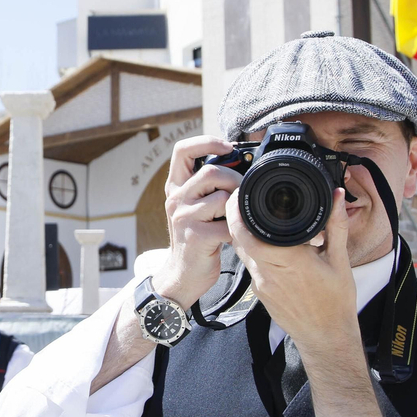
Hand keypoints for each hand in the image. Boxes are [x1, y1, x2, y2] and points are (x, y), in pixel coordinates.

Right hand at [152, 135, 240, 306]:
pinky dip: (235, 230)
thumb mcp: (195, 207)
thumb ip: (208, 187)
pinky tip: (231, 237)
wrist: (183, 274)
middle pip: (210, 173)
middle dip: (234, 180)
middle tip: (241, 193)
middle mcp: (175, 199)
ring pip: (221, 197)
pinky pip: (227, 224)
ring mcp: (184, 218)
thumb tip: (239, 164)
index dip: (206, 142)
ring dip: (235, 207)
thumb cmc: (196, 237)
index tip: (228, 148)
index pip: (182, 150)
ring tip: (234, 218)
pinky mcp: (196, 236)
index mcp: (176, 187)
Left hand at [227, 187, 360, 353]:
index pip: (248, 231)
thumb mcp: (340, 260)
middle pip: (238, 239)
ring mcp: (260, 285)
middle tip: (243, 200)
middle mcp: (268, 273)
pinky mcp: (259, 293)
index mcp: (287, 261)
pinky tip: (268, 245)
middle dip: (236, 217)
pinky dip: (253, 251)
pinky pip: (250, 265)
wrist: (326, 337)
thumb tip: (336, 195)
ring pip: (242, 252)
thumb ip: (336, 225)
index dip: (238, 211)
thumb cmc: (336, 302)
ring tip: (255, 218)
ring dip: (243, 234)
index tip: (242, 193)